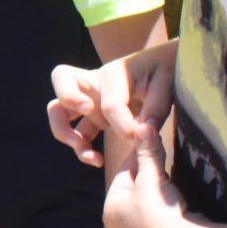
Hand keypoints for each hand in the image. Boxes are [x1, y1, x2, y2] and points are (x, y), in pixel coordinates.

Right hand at [48, 43, 176, 167]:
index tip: (140, 136)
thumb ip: (156, 108)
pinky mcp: (95, 117)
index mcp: (114, 74)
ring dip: (64, 130)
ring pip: (58, 109)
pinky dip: (81, 148)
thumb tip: (142, 133)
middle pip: (61, 79)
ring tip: (84, 148)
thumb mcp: (168, 84)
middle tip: (87, 112)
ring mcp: (91, 100)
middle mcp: (95, 84)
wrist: (166, 67)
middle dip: (67, 97)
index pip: (110, 103)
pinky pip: (77, 131)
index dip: (123, 124)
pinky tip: (99, 160)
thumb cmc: (167, 70)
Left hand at [104, 130, 192, 227]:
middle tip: (161, 153)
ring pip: (148, 199)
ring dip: (159, 186)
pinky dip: (166, 201)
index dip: (138, 155)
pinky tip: (176, 194)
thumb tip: (144, 125)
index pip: (124, 173)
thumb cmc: (160, 210)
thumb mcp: (152, 177)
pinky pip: (159, 213)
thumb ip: (148, 152)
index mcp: (110, 209)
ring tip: (169, 173)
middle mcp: (120, 223)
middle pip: (135, 187)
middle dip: (149, 170)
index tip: (150, 140)